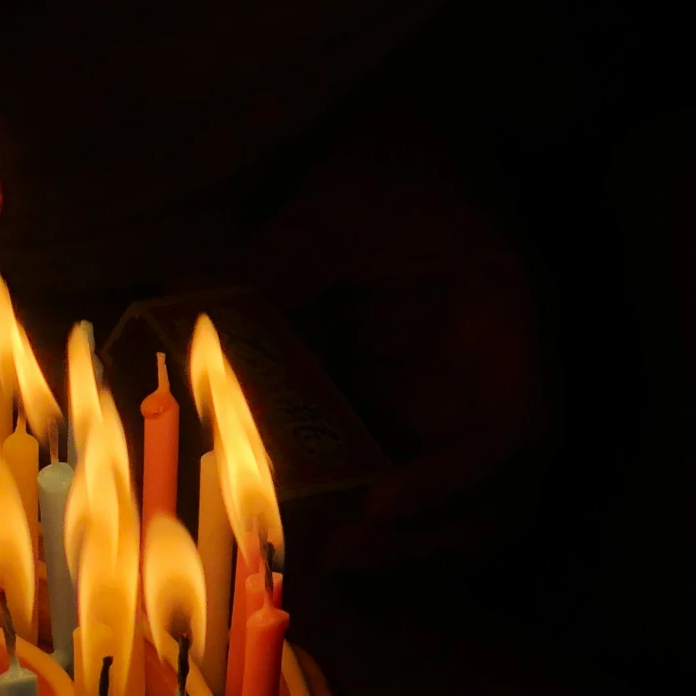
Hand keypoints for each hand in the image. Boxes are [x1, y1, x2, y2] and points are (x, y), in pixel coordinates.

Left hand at [239, 110, 549, 569]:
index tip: (381, 502)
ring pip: (468, 505)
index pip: (518, 426)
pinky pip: (411, 482)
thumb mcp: (336, 204)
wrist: (416, 137)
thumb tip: (177, 310)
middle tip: (340, 554)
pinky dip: (372, 516)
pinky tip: (312, 525)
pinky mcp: (420, 413)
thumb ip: (270, 262)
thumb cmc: (393, 161)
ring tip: (325, 557)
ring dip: (407, 543)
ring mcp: (463, 401)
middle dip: (429, 537)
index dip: (457, 478)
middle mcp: (499, 374)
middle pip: (503, 491)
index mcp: (506, 317)